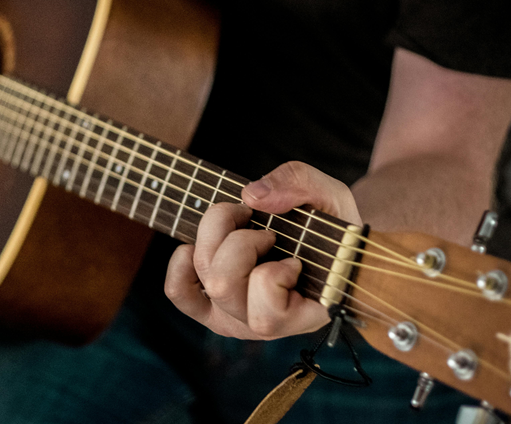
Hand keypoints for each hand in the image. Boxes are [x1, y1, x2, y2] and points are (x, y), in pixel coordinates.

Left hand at [164, 161, 361, 339]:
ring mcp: (232, 317)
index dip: (275, 274)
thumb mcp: (330, 196)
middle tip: (266, 231)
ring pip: (204, 278)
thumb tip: (252, 196)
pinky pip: (179, 290)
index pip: (268, 314)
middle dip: (241, 241)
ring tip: (242, 226)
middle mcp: (262, 326)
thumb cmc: (331, 225)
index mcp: (302, 316)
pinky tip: (201, 244)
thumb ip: (301, 185)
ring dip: (216, 238)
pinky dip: (181, 262)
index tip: (295, 257)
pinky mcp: (209, 306)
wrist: (321, 240)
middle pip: (223, 285)